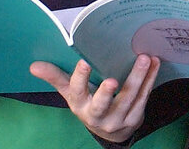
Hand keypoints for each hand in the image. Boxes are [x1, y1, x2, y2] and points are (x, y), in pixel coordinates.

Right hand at [29, 56, 157, 142]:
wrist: (109, 130)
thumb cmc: (88, 102)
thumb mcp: (71, 92)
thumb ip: (55, 76)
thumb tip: (34, 65)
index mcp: (79, 105)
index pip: (76, 91)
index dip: (80, 78)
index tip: (84, 62)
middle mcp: (97, 115)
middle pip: (102, 104)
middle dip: (107, 92)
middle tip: (113, 79)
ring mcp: (117, 119)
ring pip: (129, 97)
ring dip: (138, 77)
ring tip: (145, 58)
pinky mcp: (135, 118)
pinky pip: (144, 97)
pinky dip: (150, 79)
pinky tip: (155, 63)